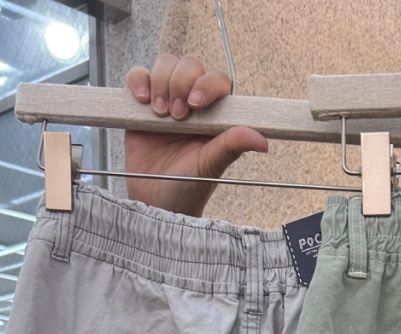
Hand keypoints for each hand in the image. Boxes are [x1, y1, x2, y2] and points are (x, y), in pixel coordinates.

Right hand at [124, 54, 268, 215]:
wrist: (154, 202)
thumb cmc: (187, 187)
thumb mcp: (209, 167)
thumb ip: (231, 147)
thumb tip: (263, 141)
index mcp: (214, 116)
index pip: (216, 80)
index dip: (206, 84)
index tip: (196, 104)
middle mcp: (192, 103)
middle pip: (189, 65)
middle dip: (180, 83)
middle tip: (177, 115)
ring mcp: (166, 101)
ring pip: (165, 65)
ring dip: (161, 82)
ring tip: (159, 113)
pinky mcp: (142, 104)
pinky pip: (138, 76)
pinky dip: (138, 81)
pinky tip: (142, 100)